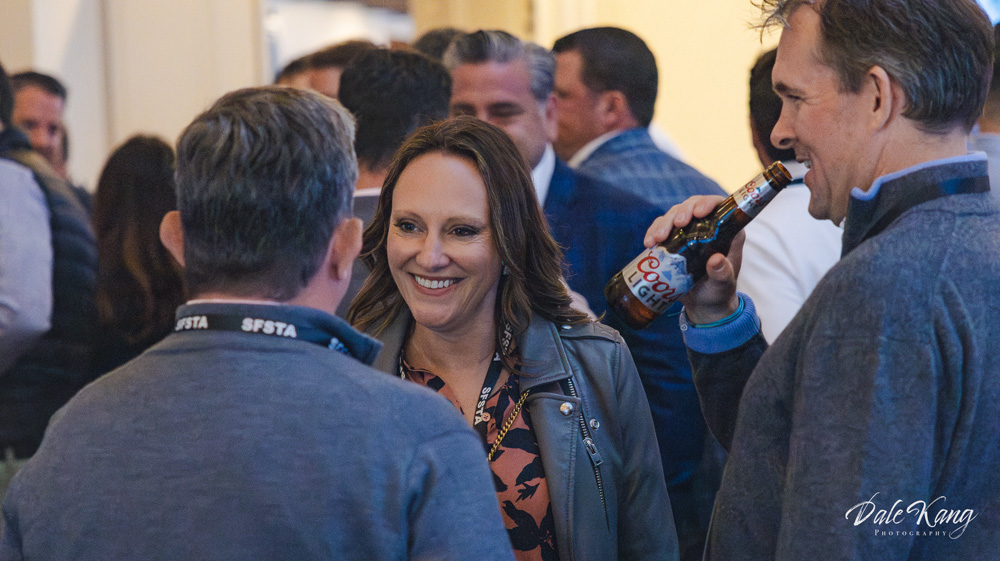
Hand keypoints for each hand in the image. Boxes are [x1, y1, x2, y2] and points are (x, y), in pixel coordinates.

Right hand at [643, 196, 741, 324]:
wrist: (704, 304)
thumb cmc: (719, 291)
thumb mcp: (723, 284)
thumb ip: (722, 273)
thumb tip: (716, 260)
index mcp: (726, 232)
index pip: (719, 207)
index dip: (708, 203)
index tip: (698, 212)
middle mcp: (707, 227)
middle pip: (693, 206)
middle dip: (682, 211)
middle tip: (676, 224)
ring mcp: (688, 232)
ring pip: (674, 215)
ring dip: (664, 223)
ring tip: (657, 239)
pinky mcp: (673, 240)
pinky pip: (661, 229)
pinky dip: (653, 233)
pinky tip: (649, 243)